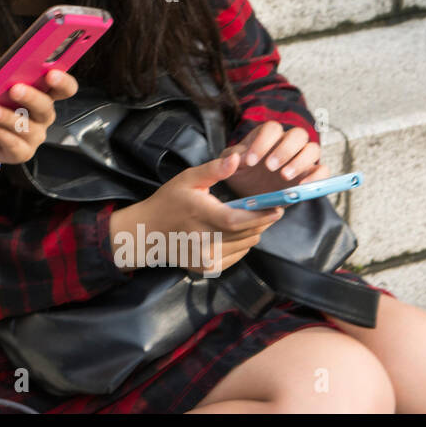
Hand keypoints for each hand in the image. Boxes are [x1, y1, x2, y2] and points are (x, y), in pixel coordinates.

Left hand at [0, 62, 78, 169]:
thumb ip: (2, 70)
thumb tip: (6, 70)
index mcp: (43, 94)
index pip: (64, 88)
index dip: (62, 82)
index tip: (51, 74)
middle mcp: (43, 117)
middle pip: (46, 108)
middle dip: (32, 98)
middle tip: (15, 89)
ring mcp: (34, 137)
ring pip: (28, 128)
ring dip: (8, 118)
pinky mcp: (21, 153)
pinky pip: (15, 146)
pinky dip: (2, 135)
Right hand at [113, 150, 284, 274]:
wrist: (147, 233)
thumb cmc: (168, 202)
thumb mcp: (187, 179)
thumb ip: (214, 169)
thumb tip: (237, 158)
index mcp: (200, 215)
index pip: (237, 220)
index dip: (261, 215)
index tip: (279, 207)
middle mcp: (204, 241)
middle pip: (247, 233)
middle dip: (262, 220)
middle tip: (266, 207)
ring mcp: (206, 258)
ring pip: (247, 244)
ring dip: (252, 231)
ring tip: (244, 218)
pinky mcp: (209, 268)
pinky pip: (239, 255)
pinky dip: (241, 243)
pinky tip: (230, 232)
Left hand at [217, 122, 324, 196]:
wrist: (250, 195)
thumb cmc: (240, 175)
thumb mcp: (227, 167)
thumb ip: (228, 160)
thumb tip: (236, 157)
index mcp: (267, 136)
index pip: (272, 128)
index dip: (263, 142)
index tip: (251, 162)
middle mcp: (287, 144)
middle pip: (297, 134)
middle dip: (285, 150)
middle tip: (271, 168)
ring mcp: (301, 159)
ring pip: (313, 149)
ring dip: (300, 162)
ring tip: (284, 177)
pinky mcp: (311, 176)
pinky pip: (323, 170)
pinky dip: (317, 176)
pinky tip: (301, 186)